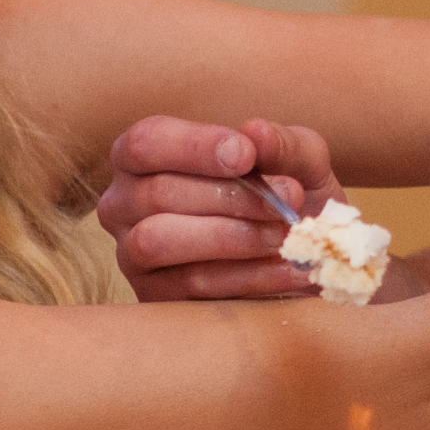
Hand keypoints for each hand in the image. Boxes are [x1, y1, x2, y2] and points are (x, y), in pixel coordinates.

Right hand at [96, 115, 344, 301]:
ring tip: (284, 234)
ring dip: (232, 236)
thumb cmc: (286, 193)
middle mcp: (124, 203)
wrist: (305, 251)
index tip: (246, 155)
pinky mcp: (155, 296)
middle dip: (229, 196)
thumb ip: (281, 144)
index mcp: (143, 157)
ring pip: (160, 240)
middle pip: (158, 193)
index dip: (194, 146)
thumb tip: (256, 133)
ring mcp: (132, 253)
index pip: (148, 142)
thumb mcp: (298, 160)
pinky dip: (249, 276)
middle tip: (288, 198)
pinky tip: (289, 267)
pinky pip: (192, 285)